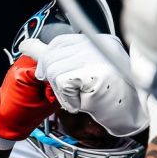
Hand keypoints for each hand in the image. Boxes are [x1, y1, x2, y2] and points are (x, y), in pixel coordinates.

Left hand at [21, 34, 147, 136]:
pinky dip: (68, 98)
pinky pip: (62, 82)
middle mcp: (100, 44)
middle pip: (53, 56)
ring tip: (81, 97)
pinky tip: (84, 102)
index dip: (50, 61)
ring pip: (54, 70)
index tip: (53, 75)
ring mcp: (100, 57)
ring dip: (62, 91)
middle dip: (53, 79)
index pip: (59, 42)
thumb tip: (26, 45)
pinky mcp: (96, 73)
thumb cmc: (107, 97)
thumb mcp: (79, 71)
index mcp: (98, 41)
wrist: (129, 116)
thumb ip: (55, 57)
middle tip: (70, 92)